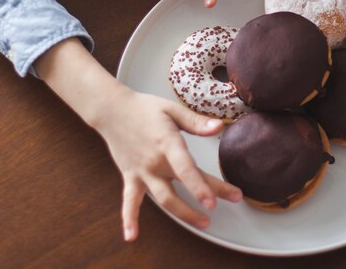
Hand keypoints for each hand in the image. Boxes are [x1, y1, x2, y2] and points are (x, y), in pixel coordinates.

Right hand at [34, 38, 241, 241]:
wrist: (112, 111)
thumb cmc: (145, 109)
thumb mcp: (172, 110)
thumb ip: (196, 121)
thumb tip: (218, 127)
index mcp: (167, 143)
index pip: (185, 168)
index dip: (200, 186)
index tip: (214, 200)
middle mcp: (155, 162)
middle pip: (182, 184)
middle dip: (207, 195)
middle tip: (233, 200)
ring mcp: (142, 172)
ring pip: (163, 199)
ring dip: (183, 213)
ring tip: (204, 222)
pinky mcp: (131, 177)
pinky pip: (129, 201)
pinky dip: (129, 219)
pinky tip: (132, 236)